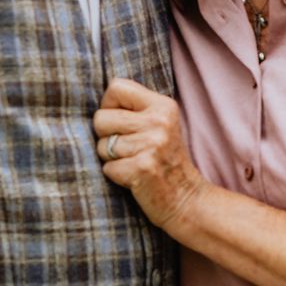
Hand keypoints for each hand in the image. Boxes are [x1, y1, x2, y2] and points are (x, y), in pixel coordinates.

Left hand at [94, 78, 207, 233]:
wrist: (186, 199)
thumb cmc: (165, 161)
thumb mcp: (160, 125)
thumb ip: (136, 109)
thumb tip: (98, 101)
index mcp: (163, 105)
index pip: (116, 87)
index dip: (109, 105)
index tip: (120, 122)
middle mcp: (159, 122)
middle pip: (101, 118)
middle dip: (106, 137)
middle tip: (128, 149)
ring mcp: (152, 144)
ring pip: (101, 145)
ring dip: (111, 159)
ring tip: (133, 162)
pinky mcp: (142, 168)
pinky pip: (107, 168)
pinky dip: (116, 176)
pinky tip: (134, 177)